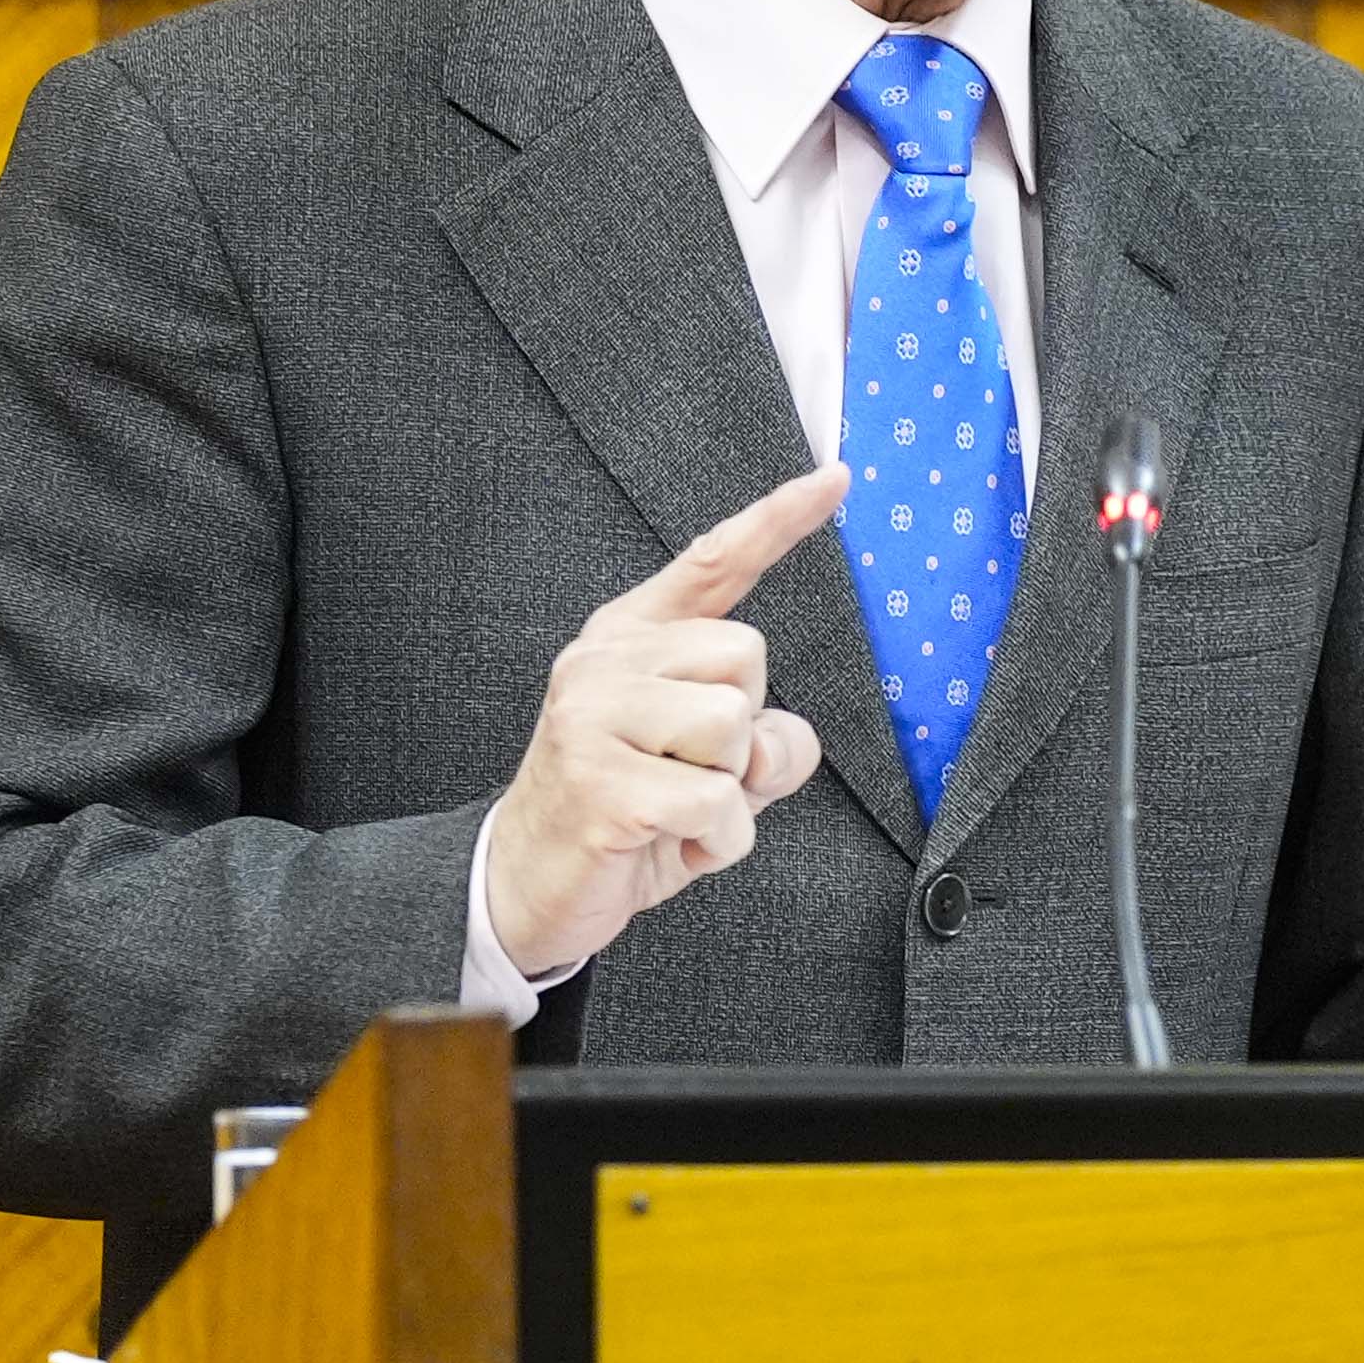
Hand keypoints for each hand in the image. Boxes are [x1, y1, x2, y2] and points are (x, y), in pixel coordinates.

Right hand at [484, 466, 845, 974]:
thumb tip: (774, 744)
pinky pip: (718, 804)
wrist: (528, 883)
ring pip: (734, 727)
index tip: (836, 478)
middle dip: (743, 728)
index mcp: (631, 637)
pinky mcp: (599, 783)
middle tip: (687, 771)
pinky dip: (718, 842)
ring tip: (675, 810)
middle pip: (747, 656)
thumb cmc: (626, 814)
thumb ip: (759, 736)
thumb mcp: (708, 767)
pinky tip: (671, 844)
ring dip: (730, 792)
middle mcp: (605, 661)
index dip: (778, 520)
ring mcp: (593, 717)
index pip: (714, 563)